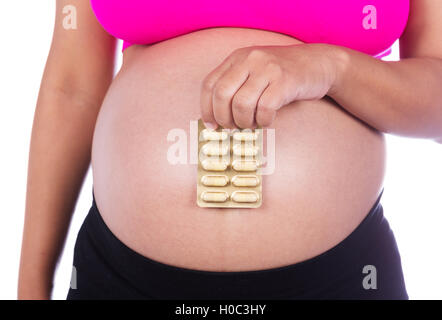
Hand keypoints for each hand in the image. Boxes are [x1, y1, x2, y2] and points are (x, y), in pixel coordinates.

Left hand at [200, 44, 338, 128]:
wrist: (319, 63)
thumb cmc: (283, 75)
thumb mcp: (255, 72)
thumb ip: (236, 87)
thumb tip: (216, 119)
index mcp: (237, 58)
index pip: (209, 84)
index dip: (206, 109)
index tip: (212, 125)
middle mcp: (250, 59)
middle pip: (221, 95)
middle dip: (224, 118)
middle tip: (233, 127)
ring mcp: (267, 68)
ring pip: (241, 104)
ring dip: (244, 122)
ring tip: (253, 124)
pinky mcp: (285, 81)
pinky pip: (265, 109)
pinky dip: (264, 121)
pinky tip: (268, 121)